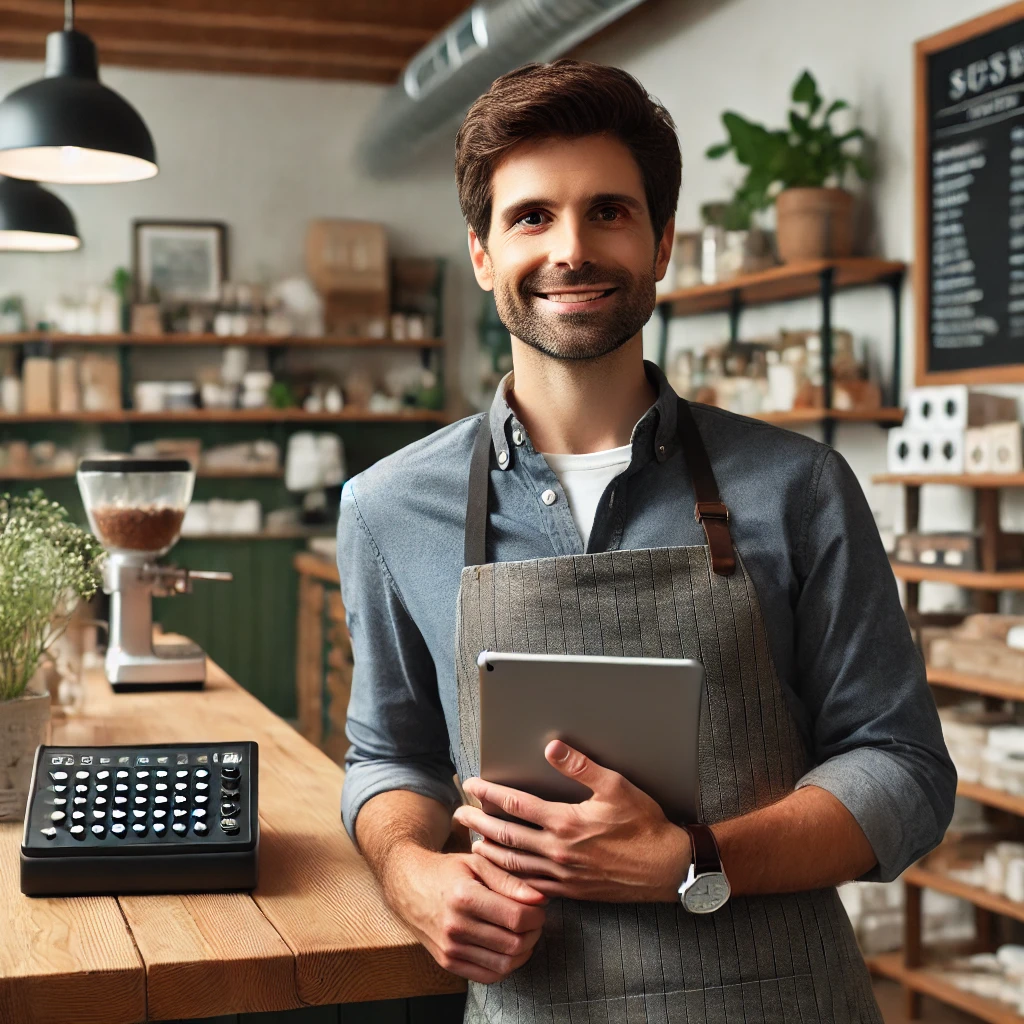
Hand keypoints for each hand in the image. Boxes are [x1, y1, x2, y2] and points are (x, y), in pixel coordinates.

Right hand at [386, 846, 547, 983]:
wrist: (409, 887)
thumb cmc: (447, 871)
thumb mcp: (477, 863)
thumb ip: (510, 881)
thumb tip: (540, 899)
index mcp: (465, 897)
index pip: (516, 917)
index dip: (537, 914)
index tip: (539, 906)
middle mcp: (456, 927)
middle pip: (514, 943)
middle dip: (534, 932)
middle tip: (534, 918)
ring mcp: (451, 949)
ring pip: (505, 964)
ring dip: (524, 950)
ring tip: (523, 932)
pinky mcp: (448, 963)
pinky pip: (489, 976)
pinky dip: (506, 965)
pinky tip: (508, 947)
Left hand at [453, 740, 690, 902]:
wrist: (666, 867)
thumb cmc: (644, 825)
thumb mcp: (615, 786)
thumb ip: (580, 766)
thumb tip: (552, 747)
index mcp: (565, 821)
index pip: (515, 804)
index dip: (489, 793)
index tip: (472, 785)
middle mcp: (558, 850)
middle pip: (506, 835)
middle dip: (478, 823)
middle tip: (458, 816)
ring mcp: (562, 874)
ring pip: (514, 863)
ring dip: (490, 851)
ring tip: (473, 844)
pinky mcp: (571, 891)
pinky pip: (531, 886)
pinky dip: (511, 878)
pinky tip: (504, 874)